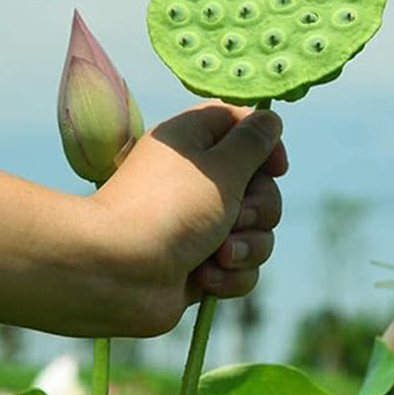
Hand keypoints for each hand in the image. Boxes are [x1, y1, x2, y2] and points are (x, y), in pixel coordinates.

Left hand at [91, 101, 287, 336]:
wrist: (116, 275)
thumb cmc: (170, 209)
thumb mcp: (221, 167)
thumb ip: (253, 142)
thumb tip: (270, 118)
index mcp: (193, 142)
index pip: (241, 127)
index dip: (266, 146)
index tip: (277, 168)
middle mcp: (197, 179)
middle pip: (260, 186)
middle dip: (260, 208)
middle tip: (237, 216)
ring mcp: (199, 223)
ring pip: (257, 230)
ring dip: (248, 245)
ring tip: (220, 253)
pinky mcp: (202, 262)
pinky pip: (241, 265)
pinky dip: (230, 273)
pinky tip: (204, 277)